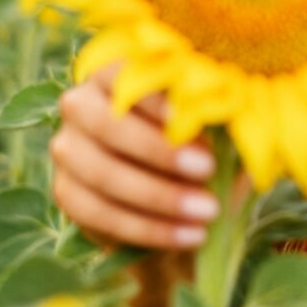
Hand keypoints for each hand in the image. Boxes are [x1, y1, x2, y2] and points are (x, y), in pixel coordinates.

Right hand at [51, 65, 219, 249]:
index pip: (126, 74)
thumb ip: (220, 113)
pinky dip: (148, 228)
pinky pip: (98, 214)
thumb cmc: (205, 136)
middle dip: (160, 150)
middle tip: (208, 168)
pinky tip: (190, 235)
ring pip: (103, 174)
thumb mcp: (218, 121)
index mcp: (117, 71)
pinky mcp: (65, 192)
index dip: (158, 98)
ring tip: (208, 211)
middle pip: (109, 125)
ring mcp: (68, 148)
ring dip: (159, 196)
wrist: (178, 189)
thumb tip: (240, 114)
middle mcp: (82, 103)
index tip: (195, 119)